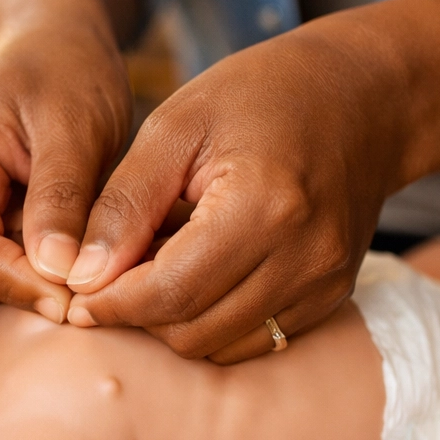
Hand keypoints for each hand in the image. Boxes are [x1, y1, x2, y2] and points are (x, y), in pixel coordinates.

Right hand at [0, 19, 131, 322]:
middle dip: (30, 286)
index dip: (25, 287)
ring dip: (31, 278)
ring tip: (87, 256)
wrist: (51, 45)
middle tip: (97, 290)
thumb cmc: (65, 72)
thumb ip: (61, 199)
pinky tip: (70, 248)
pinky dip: (30, 268)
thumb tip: (57, 273)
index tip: (81, 306)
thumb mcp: (74, 128)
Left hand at [66, 16, 407, 360]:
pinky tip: (196, 274)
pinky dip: (211, 320)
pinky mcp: (330, 296)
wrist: (365, 96)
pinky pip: (254, 338)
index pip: (169, 292)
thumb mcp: (176, 126)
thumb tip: (81, 276)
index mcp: (264, 207)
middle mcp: (304, 258)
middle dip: (137, 314)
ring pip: (219, 345)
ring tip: (155, 265)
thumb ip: (125, 204)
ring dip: (172, 320)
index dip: (111, 304)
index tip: (73, 293)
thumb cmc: (261, 94)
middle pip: (192, 331)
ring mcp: (324, 283)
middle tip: (112, 273)